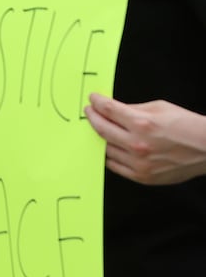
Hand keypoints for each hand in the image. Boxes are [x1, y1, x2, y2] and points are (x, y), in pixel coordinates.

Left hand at [85, 93, 205, 184]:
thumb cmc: (187, 126)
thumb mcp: (160, 108)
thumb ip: (133, 108)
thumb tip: (113, 108)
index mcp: (142, 124)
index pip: (109, 110)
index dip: (97, 103)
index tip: (92, 100)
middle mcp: (138, 144)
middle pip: (102, 129)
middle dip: (92, 118)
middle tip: (89, 112)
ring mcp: (139, 163)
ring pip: (106, 148)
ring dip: (100, 137)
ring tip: (100, 129)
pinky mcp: (142, 176)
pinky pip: (114, 165)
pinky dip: (109, 155)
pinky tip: (110, 147)